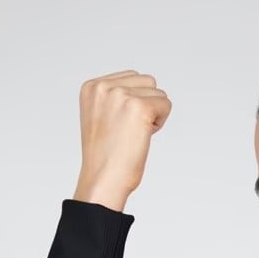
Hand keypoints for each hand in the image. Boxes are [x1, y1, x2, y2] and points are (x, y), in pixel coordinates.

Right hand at [72, 70, 172, 205]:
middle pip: (146, 81)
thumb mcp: (101, 117)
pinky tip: (143, 137)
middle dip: (145, 104)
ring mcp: (121, 95)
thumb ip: (114, 97)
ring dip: (153, 114)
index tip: (119, 125)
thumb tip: (140, 85)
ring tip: (134, 134)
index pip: (130, 78)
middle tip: (129, 130)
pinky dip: (160, 122)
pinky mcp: (140, 107)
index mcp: (92, 87)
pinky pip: (166, 105)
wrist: (103, 179)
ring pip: (158, 93)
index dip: (133, 103)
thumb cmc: (104, 157)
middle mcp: (104, 87)